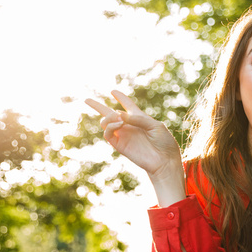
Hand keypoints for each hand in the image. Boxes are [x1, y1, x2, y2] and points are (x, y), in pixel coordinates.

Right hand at [85, 91, 185, 205]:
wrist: (165, 161)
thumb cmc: (164, 143)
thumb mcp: (155, 126)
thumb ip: (138, 118)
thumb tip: (118, 114)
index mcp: (139, 119)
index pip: (128, 106)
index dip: (121, 98)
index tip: (113, 91)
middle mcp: (129, 126)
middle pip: (109, 114)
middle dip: (97, 106)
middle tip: (86, 100)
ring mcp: (123, 135)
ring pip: (105, 122)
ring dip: (109, 117)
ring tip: (119, 119)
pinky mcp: (119, 145)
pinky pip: (107, 133)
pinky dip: (110, 126)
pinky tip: (119, 123)